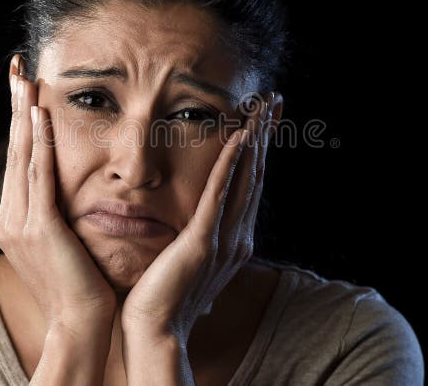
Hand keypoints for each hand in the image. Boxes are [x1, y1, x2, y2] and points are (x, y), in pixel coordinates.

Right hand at [0, 56, 116, 336]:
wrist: (81, 323)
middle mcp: (9, 217)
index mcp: (14, 220)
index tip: (24, 88)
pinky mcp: (41, 228)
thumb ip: (56, 211)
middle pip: (13, 148)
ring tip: (25, 78)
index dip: (20, 121)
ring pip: (22, 155)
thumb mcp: (62, 241)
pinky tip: (40, 115)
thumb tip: (65, 186)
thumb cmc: (81, 283)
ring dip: (24, 113)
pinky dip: (38, 143)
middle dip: (15, 105)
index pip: (18, 158)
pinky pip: (39, 176)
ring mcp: (21, 222)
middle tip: (17, 67)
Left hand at [120, 92, 273, 344]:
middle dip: (265, 133)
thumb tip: (200, 228)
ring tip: (262, 105)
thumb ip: (201, 238)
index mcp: (234, 238)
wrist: (155, 329)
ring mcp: (224, 238)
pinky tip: (238, 136)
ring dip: (255, 137)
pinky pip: (220, 194)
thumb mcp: (190, 259)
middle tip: (273, 98)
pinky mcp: (203, 241)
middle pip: (256, 173)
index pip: (251, 183)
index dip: (260, 148)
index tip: (263, 118)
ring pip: (245, 177)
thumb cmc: (165, 295)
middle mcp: (237, 235)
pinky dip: (231, 163)